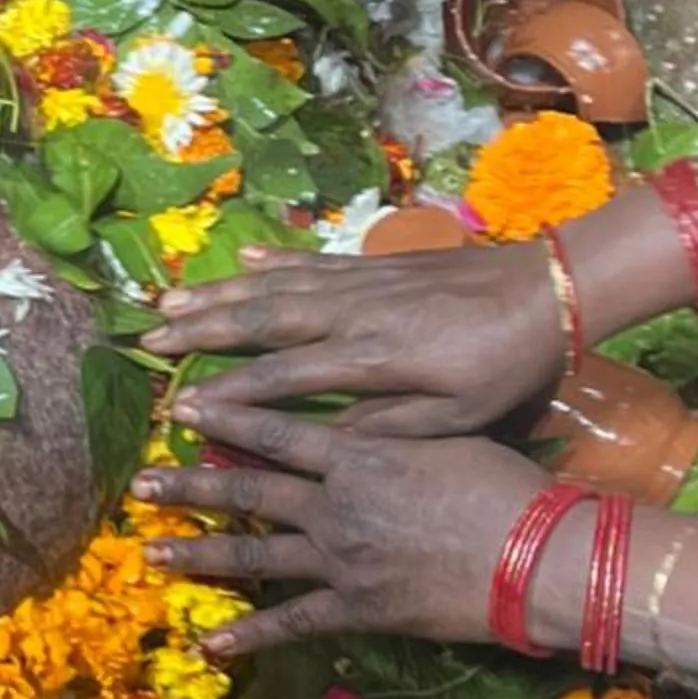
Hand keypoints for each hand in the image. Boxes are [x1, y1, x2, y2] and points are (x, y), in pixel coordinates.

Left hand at [135, 398, 547, 657]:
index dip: (225, 418)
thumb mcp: (447, 437)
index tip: (181, 409)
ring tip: (151, 553)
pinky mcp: (356, 608)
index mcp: (357, 454)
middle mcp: (334, 504)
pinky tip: (212, 643)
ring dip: (198, 552)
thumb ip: (395, 429)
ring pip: (253, 552)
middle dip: (188, 485)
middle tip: (139, 482)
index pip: (276, 431)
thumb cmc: (504, 488)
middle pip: (247, 490)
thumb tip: (371, 411)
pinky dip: (250, 634)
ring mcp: (339, 559)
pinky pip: (292, 623)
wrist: (536, 558)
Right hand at [149, 242, 565, 437]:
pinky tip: (241, 257)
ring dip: (218, 293)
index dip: (227, 394)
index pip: (280, 377)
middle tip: (148, 341)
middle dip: (200, 331)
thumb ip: (386, 426)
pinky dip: (271, 260)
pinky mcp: (374, 265)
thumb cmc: (506, 366)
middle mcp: (351, 313)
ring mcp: (359, 282)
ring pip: (274, 287)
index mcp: (368, 357)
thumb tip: (323, 441)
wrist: (548, 290)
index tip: (179, 407)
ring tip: (169, 299)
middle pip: (260, 321)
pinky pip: (310, 262)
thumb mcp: (456, 416)